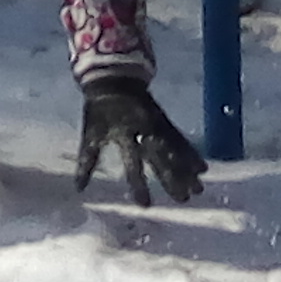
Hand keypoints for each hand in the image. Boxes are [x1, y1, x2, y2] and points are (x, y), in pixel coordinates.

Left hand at [75, 74, 205, 205]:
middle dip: (173, 178)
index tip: (146, 205)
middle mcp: (145, 130)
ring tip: (199, 188)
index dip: (139, 184)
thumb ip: (87, 161)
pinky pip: (181, 139)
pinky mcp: (165, 121)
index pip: (133, 164)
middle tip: (184, 199)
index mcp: (125, 133)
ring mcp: (158, 124)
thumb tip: (78, 188)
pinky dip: (191, 153)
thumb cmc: (99, 108)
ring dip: (187, 169)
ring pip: (175, 149)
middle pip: (161, 158)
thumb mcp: (91, 132)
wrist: (113, 76)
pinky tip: (202, 167)